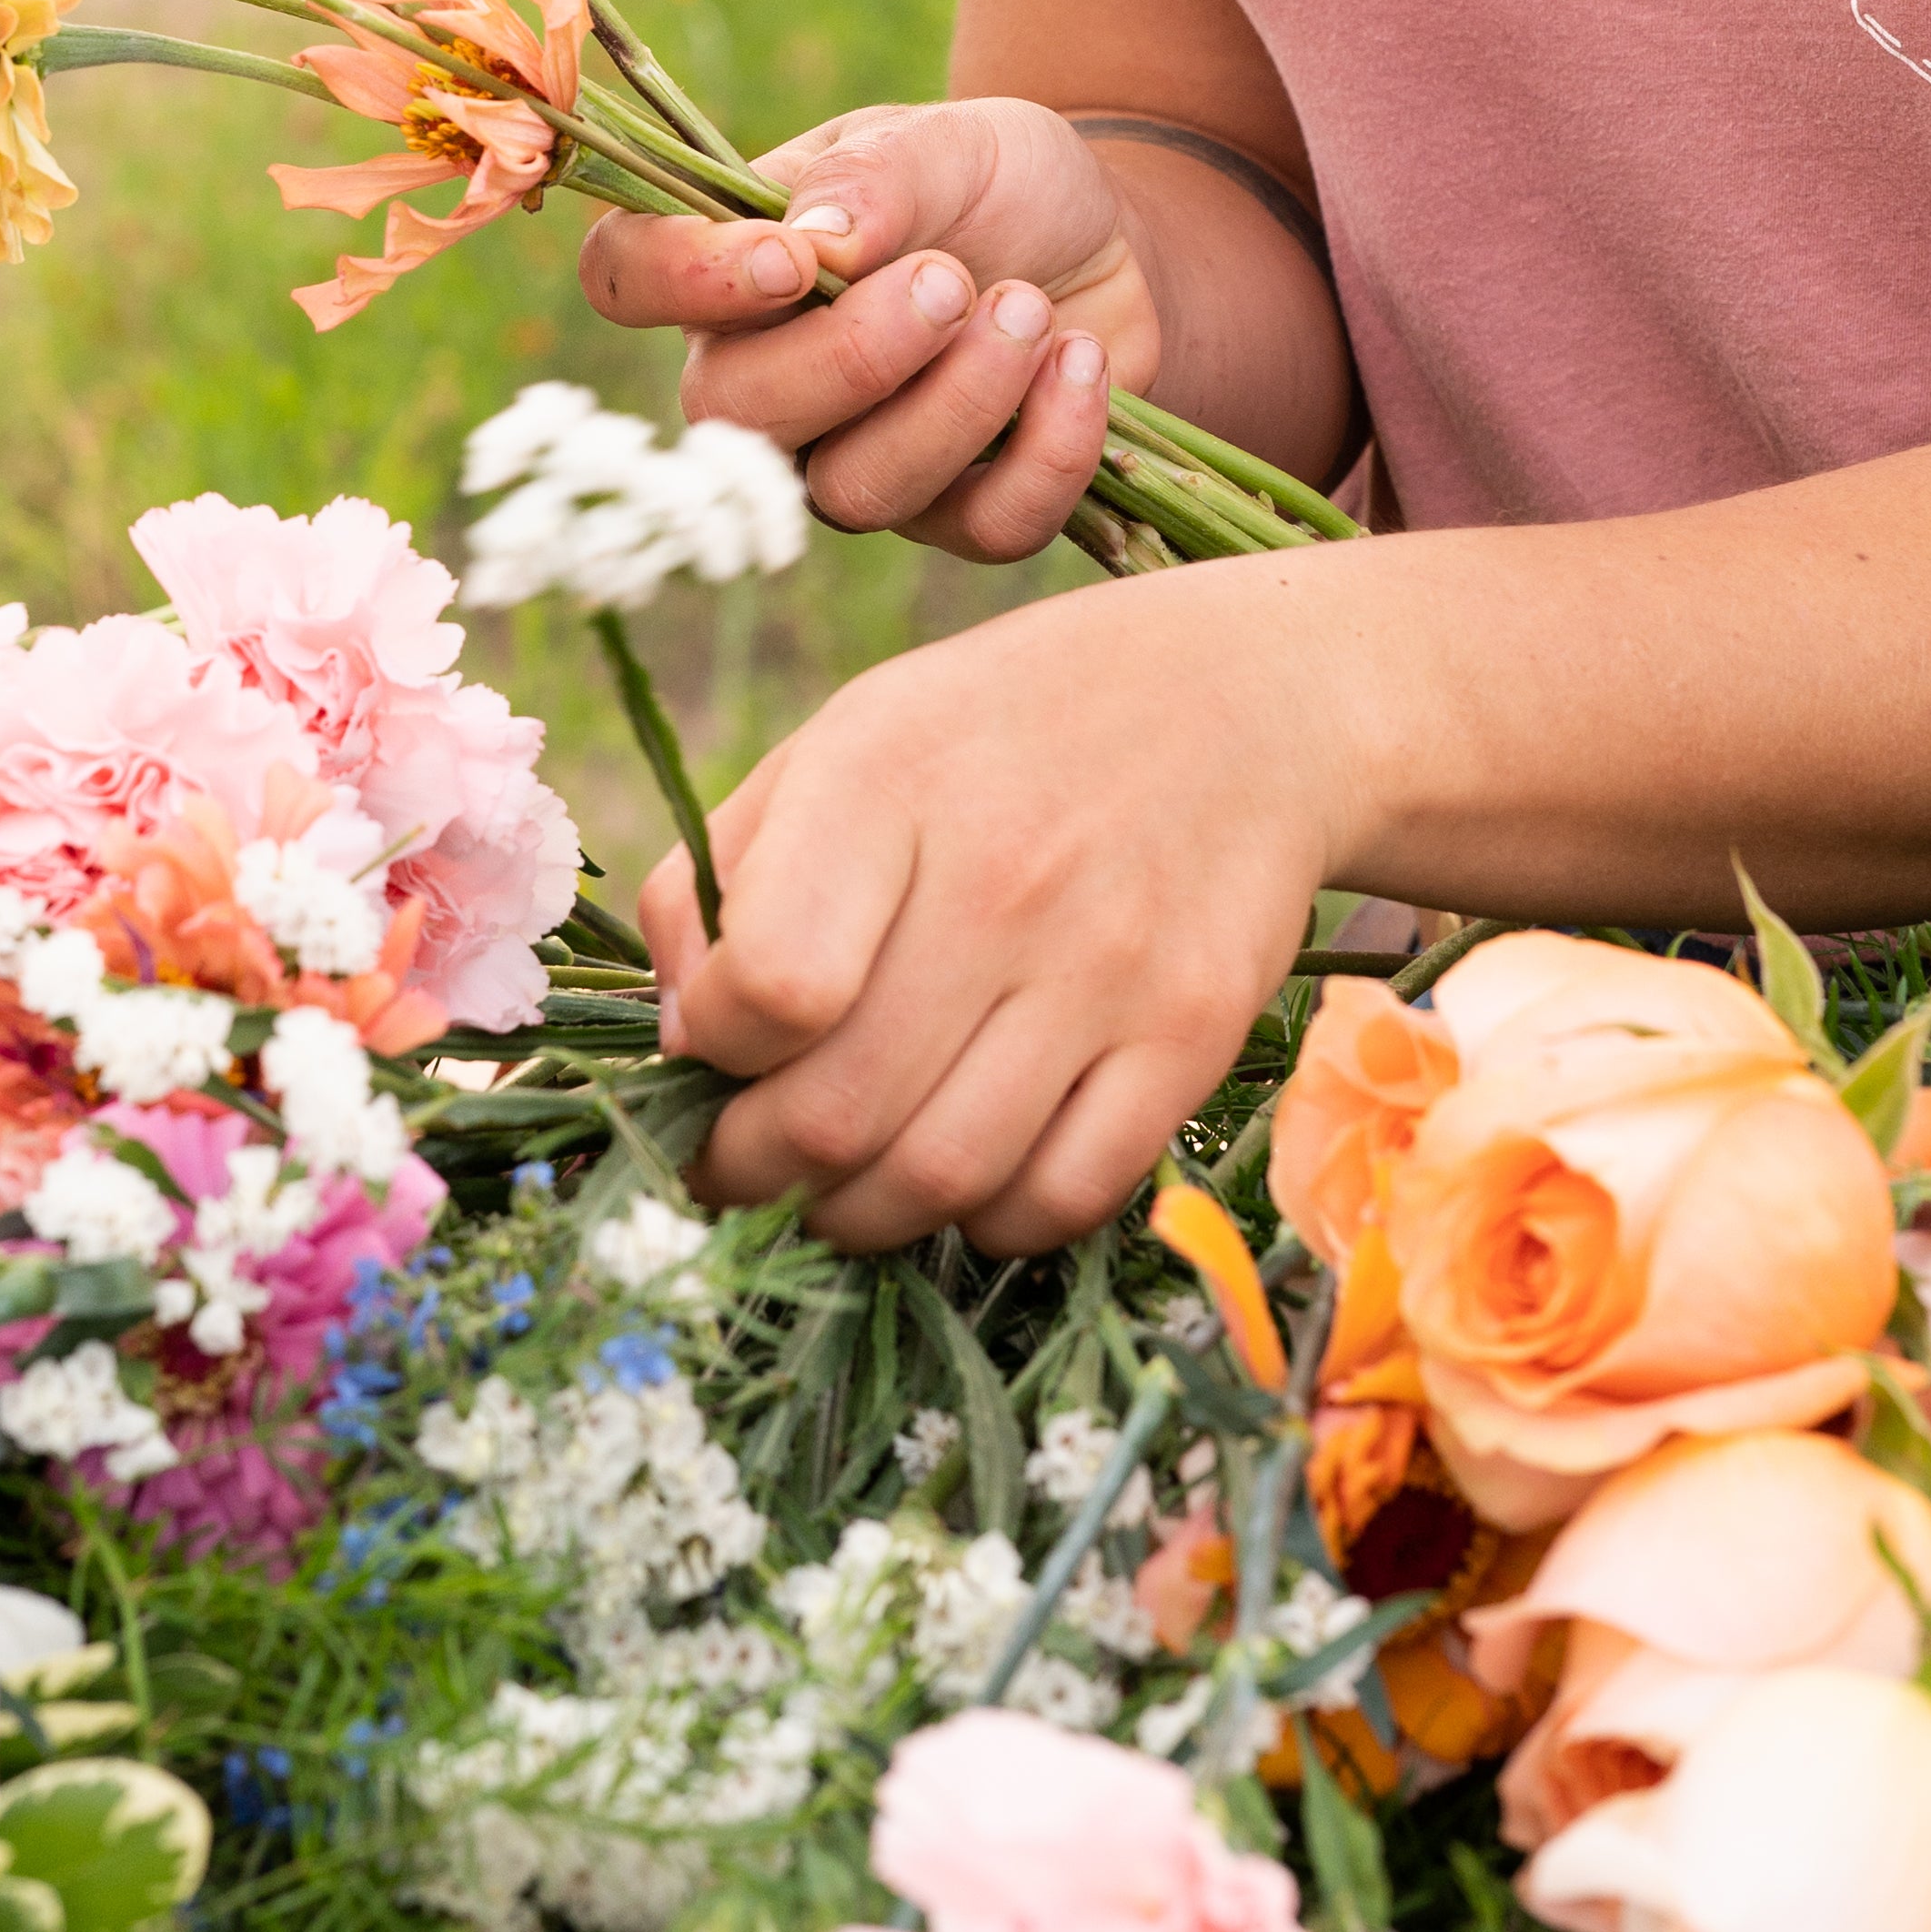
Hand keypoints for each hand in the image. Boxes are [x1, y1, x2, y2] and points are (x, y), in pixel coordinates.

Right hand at [577, 97, 1152, 560]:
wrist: (1115, 245)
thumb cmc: (1002, 185)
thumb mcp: (955, 138)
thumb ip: (881, 173)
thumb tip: (816, 237)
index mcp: (736, 269)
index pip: (629, 279)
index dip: (683, 280)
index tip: (790, 260)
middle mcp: (769, 381)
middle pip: (736, 417)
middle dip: (851, 356)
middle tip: (948, 279)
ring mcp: (857, 463)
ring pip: (854, 494)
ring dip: (956, 401)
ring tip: (1029, 308)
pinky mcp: (959, 515)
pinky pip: (984, 529)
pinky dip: (1049, 449)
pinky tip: (1082, 361)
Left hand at [643, 565, 1353, 1250]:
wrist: (1250, 707)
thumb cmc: (998, 738)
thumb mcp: (839, 745)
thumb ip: (721, 881)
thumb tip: (680, 1043)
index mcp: (885, 782)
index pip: (767, 986)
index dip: (715, 1051)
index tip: (716, 1051)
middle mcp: (1003, 878)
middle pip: (841, 1113)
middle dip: (756, 1173)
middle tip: (742, 1170)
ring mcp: (1110, 966)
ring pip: (945, 1177)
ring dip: (859, 1219)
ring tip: (835, 1191)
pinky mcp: (1194, 1037)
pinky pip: (1065, 1196)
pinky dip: (990, 1224)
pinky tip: (961, 1183)